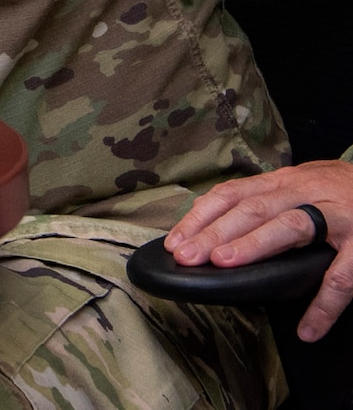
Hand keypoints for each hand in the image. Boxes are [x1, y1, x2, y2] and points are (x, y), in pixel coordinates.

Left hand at [166, 160, 352, 341]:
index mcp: (283, 182)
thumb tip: (214, 221)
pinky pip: (342, 276)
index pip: (232, 194)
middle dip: (215, 233)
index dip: (200, 216)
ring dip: (253, 246)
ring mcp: (336, 216)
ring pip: (289, 227)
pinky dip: (324, 304)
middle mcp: (305, 192)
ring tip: (224, 266)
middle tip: (187, 256)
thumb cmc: (339, 189)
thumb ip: (264, 199)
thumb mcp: (298, 184)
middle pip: (252, 209)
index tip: (175, 241)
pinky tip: (308, 328)